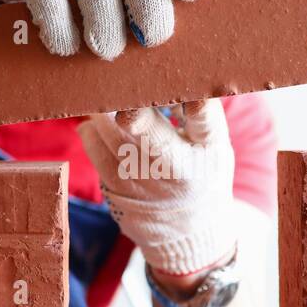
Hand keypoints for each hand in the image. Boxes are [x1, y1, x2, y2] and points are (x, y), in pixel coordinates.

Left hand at [77, 99, 236, 276]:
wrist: (188, 231)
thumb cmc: (202, 175)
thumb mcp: (214, 147)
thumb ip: (198, 113)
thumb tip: (169, 76)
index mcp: (207, 151)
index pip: (205, 124)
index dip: (197, 107)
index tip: (190, 94)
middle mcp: (176, 169)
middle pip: (153, 137)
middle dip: (135, 114)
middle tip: (120, 85)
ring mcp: (143, 180)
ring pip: (114, 137)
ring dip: (105, 111)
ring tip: (103, 93)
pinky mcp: (117, 187)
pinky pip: (95, 148)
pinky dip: (93, 129)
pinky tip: (95, 119)